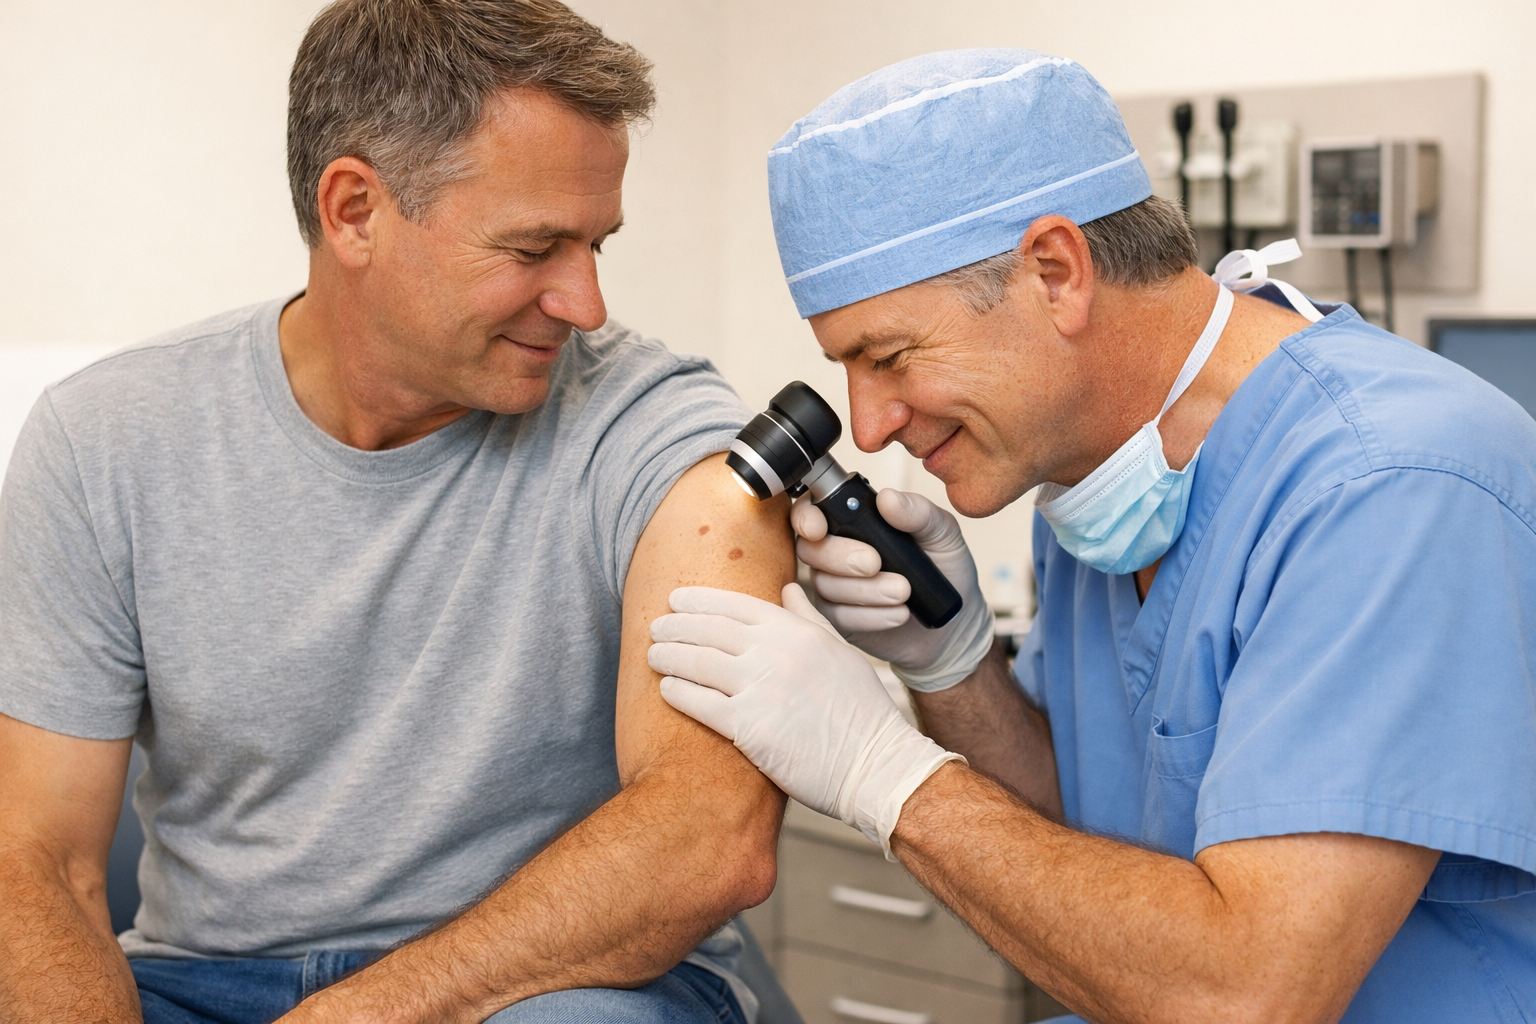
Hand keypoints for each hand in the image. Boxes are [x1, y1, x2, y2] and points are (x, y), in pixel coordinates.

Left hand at [650, 584, 962, 855]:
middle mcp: (776, 652)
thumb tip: (787, 589)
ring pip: (698, 662)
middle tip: (656, 626)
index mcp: (797, 631)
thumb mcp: (842, 653)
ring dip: (669, 656)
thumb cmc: (863, 713)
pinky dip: (678, 692)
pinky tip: (666, 688)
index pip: (736, 605)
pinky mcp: (748, 727)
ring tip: (653, 654)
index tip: (678, 599)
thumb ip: (809, 619)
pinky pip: (700, 703)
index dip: (701, 600)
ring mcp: (760, 688)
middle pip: (710, 629)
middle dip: (676, 625)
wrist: (875, 765)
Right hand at [793, 489, 992, 690]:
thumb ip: (918, 512)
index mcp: (853, 520)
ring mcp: (834, 587)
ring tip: (903, 592)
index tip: (819, 528)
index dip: (805, 517)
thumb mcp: (942, 534)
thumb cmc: (945, 570)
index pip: (811, 511)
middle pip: (811, 549)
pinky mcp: (840, 620)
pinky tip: (898, 614)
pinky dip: (870, 616)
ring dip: (865, 590)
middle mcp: (836, 550)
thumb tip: (887, 498)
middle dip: (841, 556)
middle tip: (875, 563)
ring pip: (826, 585)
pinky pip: (839, 617)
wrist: (954, 623)